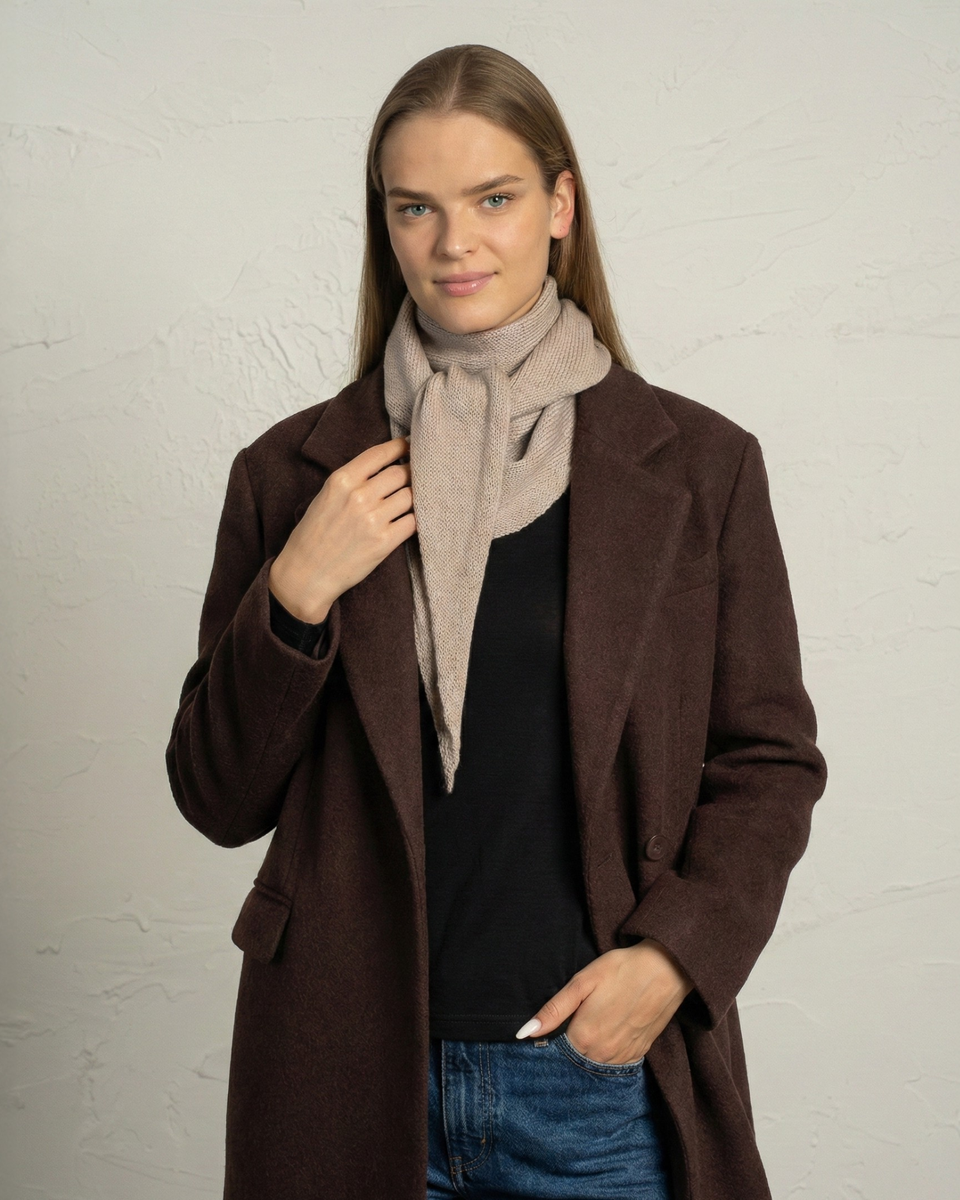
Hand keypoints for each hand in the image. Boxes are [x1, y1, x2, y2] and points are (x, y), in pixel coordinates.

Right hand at [269, 435, 415, 622]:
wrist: (306, 574)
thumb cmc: (314, 534)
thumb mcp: (326, 496)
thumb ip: (353, 479)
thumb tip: (385, 465)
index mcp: (341, 480)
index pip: (380, 454)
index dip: (401, 447)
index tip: (410, 445)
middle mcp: (359, 496)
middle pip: (401, 473)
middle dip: (413, 472)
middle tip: (420, 474)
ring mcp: (373, 519)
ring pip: (411, 496)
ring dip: (418, 496)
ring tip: (419, 497)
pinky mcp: (384, 542)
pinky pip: (413, 522)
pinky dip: (418, 518)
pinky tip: (414, 517)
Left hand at [515, 939, 693, 1064]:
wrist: (666, 969)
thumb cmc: (621, 969)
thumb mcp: (582, 983)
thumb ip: (553, 1010)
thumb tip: (524, 1033)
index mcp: (584, 1038)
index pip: (555, 1054)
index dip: (549, 1044)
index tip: (548, 1033)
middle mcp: (603, 1054)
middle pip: (575, 1062)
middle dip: (567, 1051)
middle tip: (571, 1025)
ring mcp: (623, 1057)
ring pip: (595, 1065)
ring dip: (588, 1054)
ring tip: (590, 1028)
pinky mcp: (639, 1053)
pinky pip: (615, 1064)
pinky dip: (606, 1055)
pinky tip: (606, 1036)